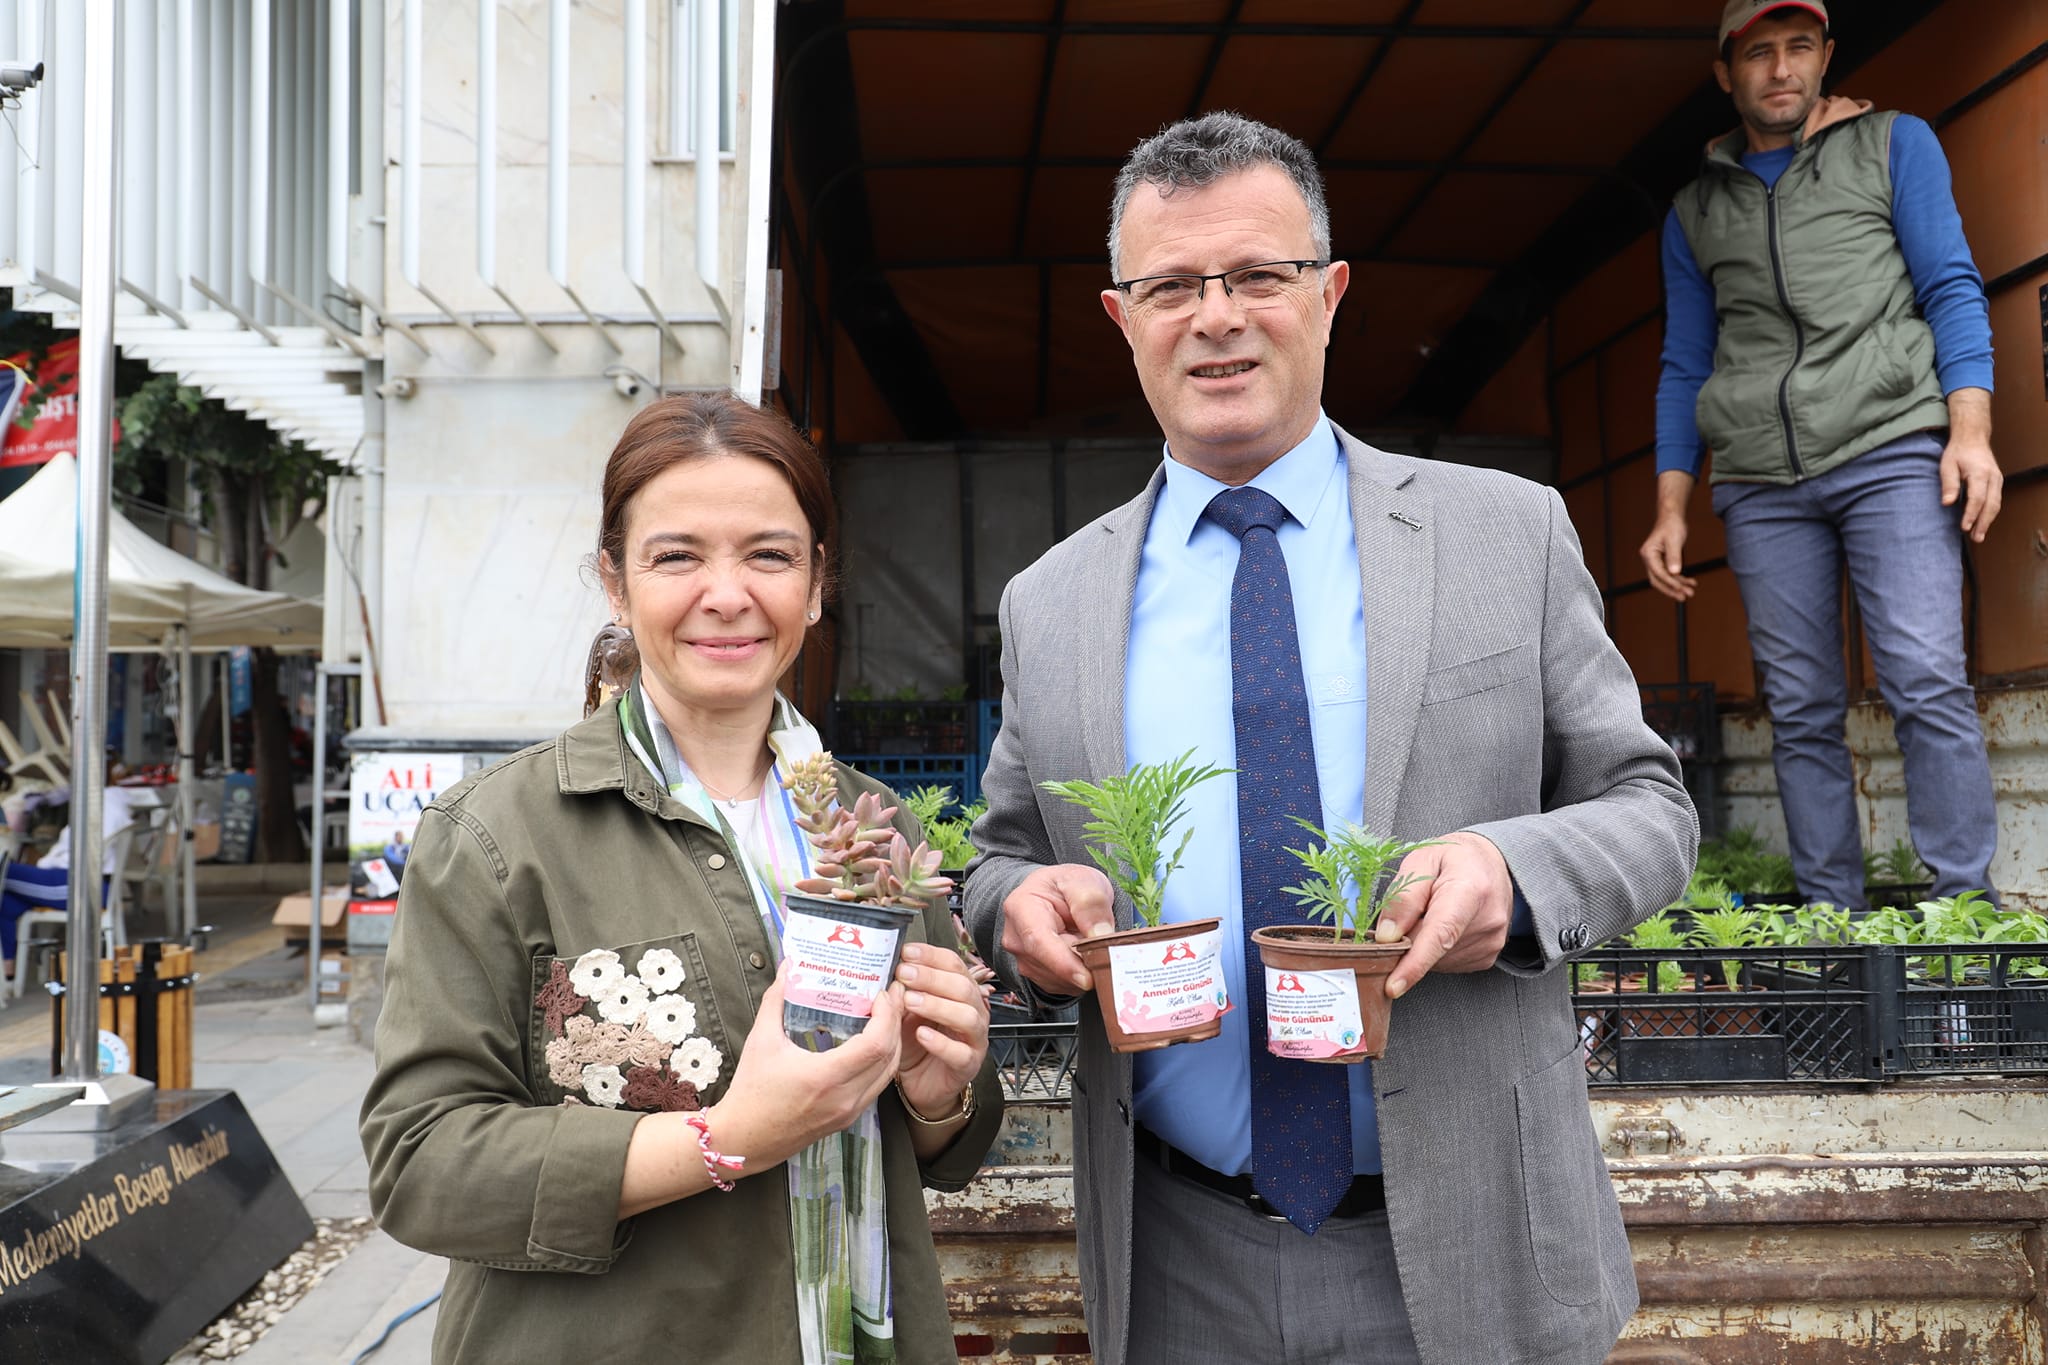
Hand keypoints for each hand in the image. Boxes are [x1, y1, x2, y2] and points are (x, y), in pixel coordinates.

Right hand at [711, 965, 903, 1172]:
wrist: (744, 1139)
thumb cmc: (751, 1092)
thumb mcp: (761, 1040)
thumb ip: (776, 999)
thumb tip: (788, 967)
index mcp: (826, 1077)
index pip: (876, 1044)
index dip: (887, 1015)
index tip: (881, 994)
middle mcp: (844, 1098)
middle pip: (890, 1056)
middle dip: (896, 1022)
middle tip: (892, 996)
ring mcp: (849, 1112)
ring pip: (888, 1073)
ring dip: (893, 1043)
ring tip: (888, 1016)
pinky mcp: (847, 1119)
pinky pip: (877, 1086)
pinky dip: (882, 1062)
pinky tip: (874, 1044)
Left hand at [893, 941, 989, 1116]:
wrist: (920, 1082)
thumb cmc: (916, 1042)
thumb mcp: (906, 1011)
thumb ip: (904, 991)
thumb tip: (890, 967)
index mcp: (961, 993)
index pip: (954, 965)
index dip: (932, 956)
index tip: (908, 952)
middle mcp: (973, 1012)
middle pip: (963, 987)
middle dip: (933, 977)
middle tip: (905, 974)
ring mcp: (974, 1040)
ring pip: (968, 1017)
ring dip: (938, 1005)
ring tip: (911, 1002)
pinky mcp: (968, 1065)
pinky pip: (960, 1053)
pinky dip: (940, 1042)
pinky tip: (922, 1034)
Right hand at [1000, 863, 1115, 993]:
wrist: (1055, 894)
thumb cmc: (1066, 885)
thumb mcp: (1083, 880)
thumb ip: (1091, 902)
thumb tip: (1100, 934)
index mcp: (1021, 908)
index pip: (1038, 942)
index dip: (1063, 964)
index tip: (1087, 978)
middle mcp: (1016, 938)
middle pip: (1050, 966)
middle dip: (1082, 965)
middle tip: (1107, 951)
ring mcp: (1023, 959)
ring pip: (1058, 980)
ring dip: (1082, 969)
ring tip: (1089, 942)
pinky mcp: (1036, 975)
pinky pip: (1062, 986)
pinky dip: (1078, 976)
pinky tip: (1083, 955)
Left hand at [1373, 832, 1514, 998]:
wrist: (1492, 864)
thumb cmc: (1455, 859)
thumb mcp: (1422, 860)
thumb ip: (1403, 896)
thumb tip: (1387, 936)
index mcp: (1470, 891)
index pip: (1440, 934)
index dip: (1414, 963)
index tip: (1394, 986)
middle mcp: (1487, 921)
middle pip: (1431, 949)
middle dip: (1407, 939)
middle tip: (1408, 913)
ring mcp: (1491, 942)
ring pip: (1436, 961)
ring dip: (1420, 944)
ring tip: (1430, 913)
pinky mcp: (1488, 957)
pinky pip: (1446, 964)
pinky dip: (1434, 951)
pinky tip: (1441, 926)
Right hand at [1640, 512, 1694, 601]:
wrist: (1672, 517)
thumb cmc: (1671, 526)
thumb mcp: (1674, 540)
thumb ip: (1674, 557)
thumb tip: (1675, 573)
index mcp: (1649, 554)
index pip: (1658, 573)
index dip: (1670, 582)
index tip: (1681, 588)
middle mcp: (1649, 559)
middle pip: (1658, 580)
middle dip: (1672, 589)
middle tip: (1684, 597)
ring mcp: (1655, 561)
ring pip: (1665, 579)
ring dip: (1677, 586)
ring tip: (1691, 592)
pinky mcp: (1663, 562)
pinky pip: (1670, 574)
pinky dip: (1680, 579)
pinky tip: (1690, 582)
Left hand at [1940, 434, 2002, 541]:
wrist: (1973, 438)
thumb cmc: (1957, 452)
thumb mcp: (1947, 466)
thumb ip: (1948, 484)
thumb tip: (1947, 503)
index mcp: (1979, 473)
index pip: (1977, 498)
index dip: (1971, 514)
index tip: (1964, 527)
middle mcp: (1993, 477)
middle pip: (1991, 504)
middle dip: (1983, 523)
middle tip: (1976, 538)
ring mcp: (1997, 480)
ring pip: (1996, 504)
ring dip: (1988, 521)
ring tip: (1979, 536)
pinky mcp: (1997, 482)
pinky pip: (1996, 500)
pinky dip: (1990, 513)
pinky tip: (1982, 523)